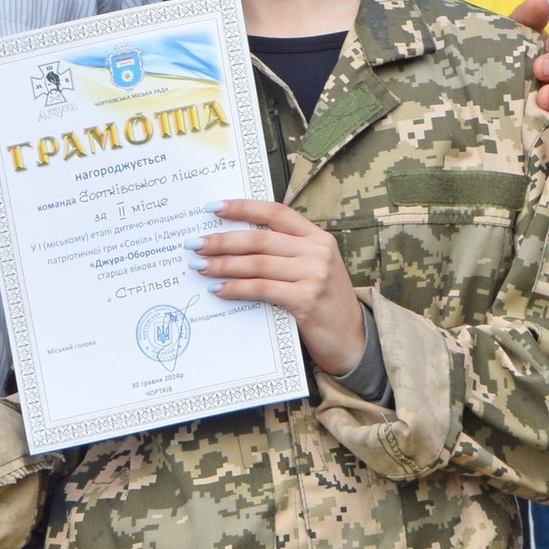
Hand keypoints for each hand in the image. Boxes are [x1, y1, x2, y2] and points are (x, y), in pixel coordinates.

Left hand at [192, 201, 365, 376]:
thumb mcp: (312, 269)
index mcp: (318, 237)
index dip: (243, 207)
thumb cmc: (325, 303)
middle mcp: (318, 251)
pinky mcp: (306, 300)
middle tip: (195, 244)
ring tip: (200, 266)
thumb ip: (284, 253)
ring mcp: (314, 275)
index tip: (213, 208)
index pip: (275, 212)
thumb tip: (234, 243)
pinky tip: (219, 290)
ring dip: (224, 265)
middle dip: (222, 241)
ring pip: (257, 263)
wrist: (353, 340)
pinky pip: (261, 289)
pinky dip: (236, 288)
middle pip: (260, 239)